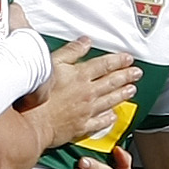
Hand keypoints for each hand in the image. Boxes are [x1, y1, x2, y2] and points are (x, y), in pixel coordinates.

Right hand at [20, 39, 137, 148]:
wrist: (31, 121)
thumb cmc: (37, 93)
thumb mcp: (51, 64)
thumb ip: (70, 52)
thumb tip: (85, 41)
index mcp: (80, 75)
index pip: (105, 65)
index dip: (118, 61)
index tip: (128, 59)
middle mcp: (88, 92)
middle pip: (112, 82)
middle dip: (126, 76)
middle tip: (137, 73)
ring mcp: (87, 110)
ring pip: (110, 100)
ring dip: (122, 94)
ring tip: (132, 90)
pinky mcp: (82, 126)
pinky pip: (100, 122)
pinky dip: (108, 118)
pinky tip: (114, 116)